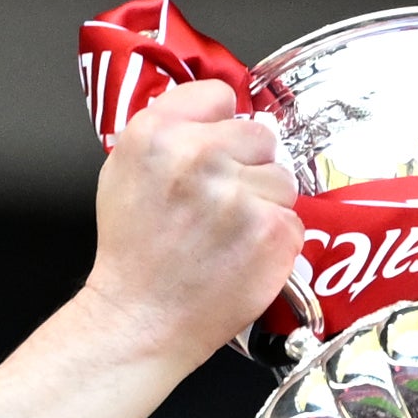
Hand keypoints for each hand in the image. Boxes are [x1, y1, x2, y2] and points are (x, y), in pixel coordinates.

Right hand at [0, 80, 303, 417]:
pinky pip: (293, 220)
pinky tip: (240, 257)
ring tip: (226, 237)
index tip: (213, 152)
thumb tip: (220, 112)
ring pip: (281, 179)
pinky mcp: (270, 231)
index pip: (220, 96)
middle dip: (247, 167)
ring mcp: (237, 193)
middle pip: (259, 135)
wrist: (140, 321)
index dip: (219, 127)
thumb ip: (169, 130)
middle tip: (218, 207)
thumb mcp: (124, 171)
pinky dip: (275, 241)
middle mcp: (197, 156)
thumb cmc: (133, 254)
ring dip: (264, 205)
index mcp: (155, 133)